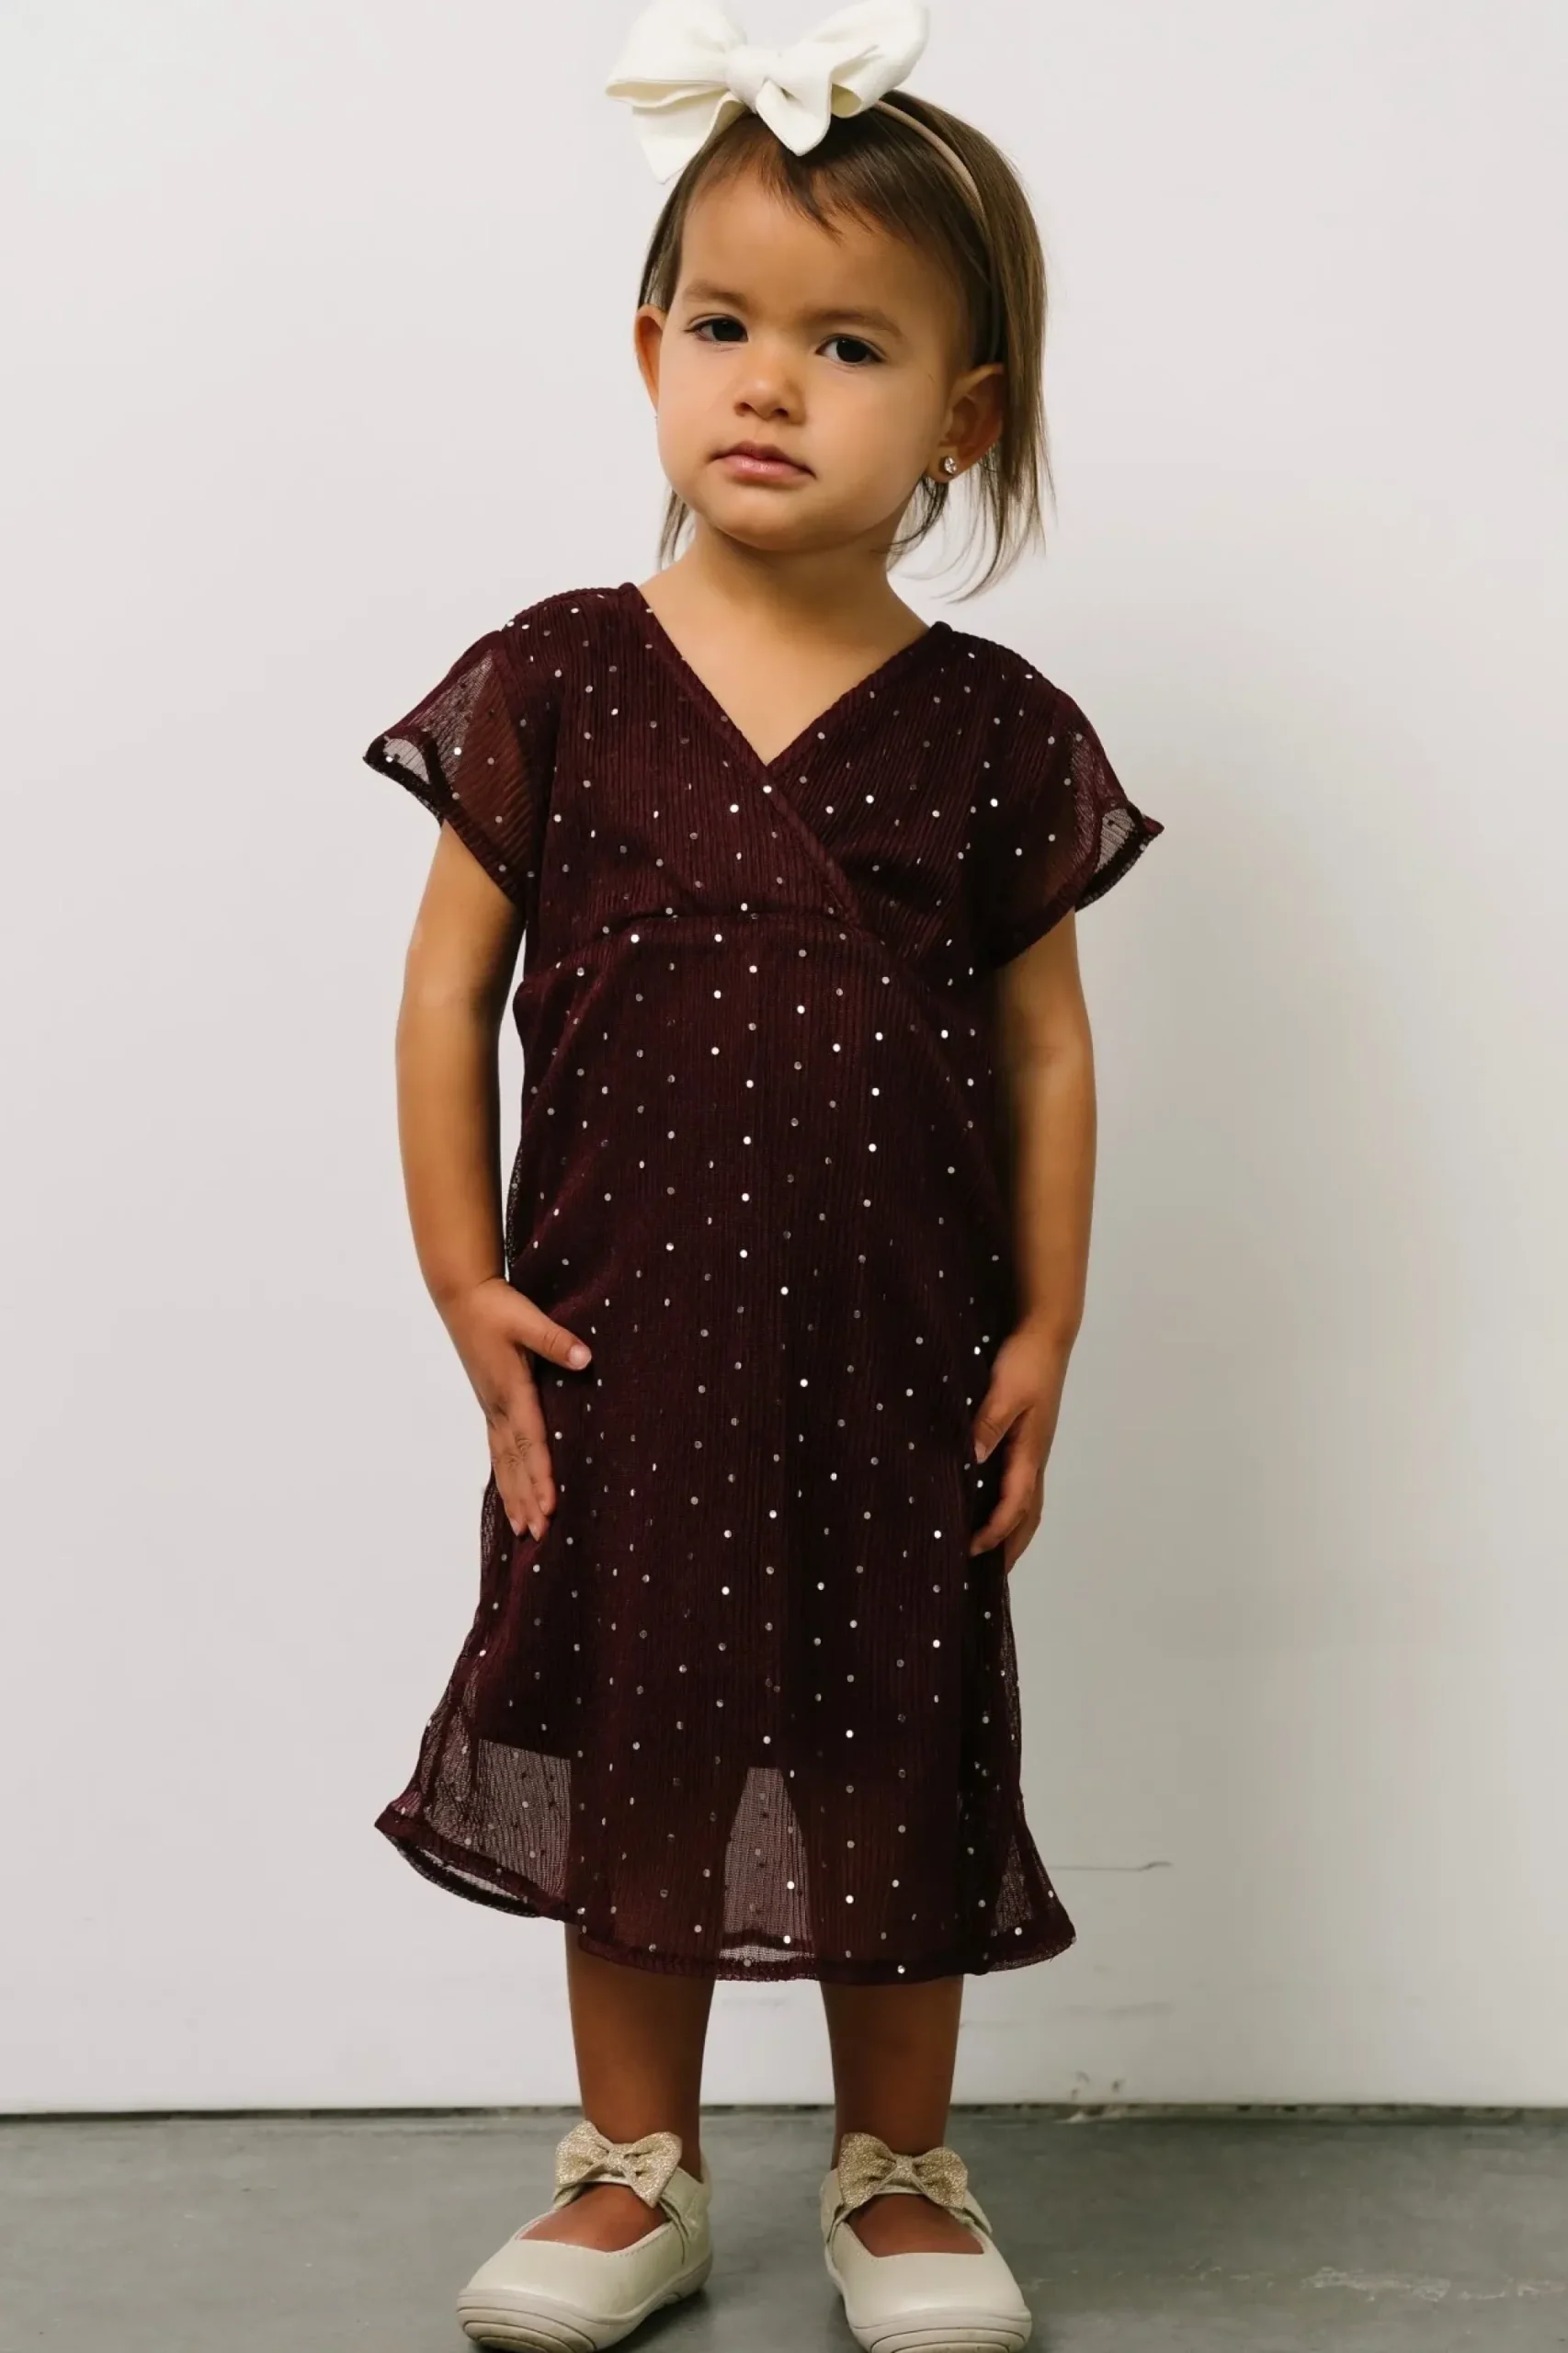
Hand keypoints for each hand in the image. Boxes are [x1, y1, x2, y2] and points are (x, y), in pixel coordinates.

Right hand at [440, 1277, 592, 1539]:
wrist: (462, 1296)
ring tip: (522, 1530)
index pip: (530, 1442)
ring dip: (514, 1496)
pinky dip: (505, 1477)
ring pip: (503, 1462)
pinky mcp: (490, 1404)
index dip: (541, 1476)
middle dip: (526, 1500)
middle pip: (514, 1464)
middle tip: (538, 1535)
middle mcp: (498, 1407)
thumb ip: (556, 1340)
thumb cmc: (495, 1307)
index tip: (549, 1506)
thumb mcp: (528, 1319)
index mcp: (511, 1391)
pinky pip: (498, 1450)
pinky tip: (509, 1494)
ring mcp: (491, 1408)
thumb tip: (585, 1359)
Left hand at [968, 1322, 1070, 1574]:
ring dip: (1013, 1530)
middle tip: (990, 1575)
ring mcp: (1034, 1448)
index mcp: (1030, 1450)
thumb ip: (988, 1424)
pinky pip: (1022, 1484)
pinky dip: (1011, 1506)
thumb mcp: (1004, 1391)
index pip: (1015, 1503)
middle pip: (1029, 1514)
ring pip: (1028, 1501)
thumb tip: (972, 1461)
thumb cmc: (1025, 1361)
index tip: (973, 1550)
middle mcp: (1034, 1456)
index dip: (996, 1530)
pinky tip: (991, 1505)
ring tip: (993, 1552)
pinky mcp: (1029, 1437)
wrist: (1046, 1334)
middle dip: (1011, 1545)